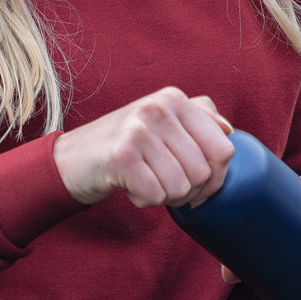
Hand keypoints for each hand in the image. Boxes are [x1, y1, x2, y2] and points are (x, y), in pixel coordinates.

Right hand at [53, 89, 234, 208]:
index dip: (217, 177)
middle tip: (165, 185)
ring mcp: (139, 129)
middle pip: (204, 173)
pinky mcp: (122, 156)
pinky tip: (131, 187)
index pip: (224, 148)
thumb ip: (198, 118)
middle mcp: (158, 108)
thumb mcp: (161, 122)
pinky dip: (145, 201)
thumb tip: (229, 130)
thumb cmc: (124, 145)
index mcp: (174, 98)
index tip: (200, 186)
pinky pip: (156, 196)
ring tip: (146, 181)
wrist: (71, 159)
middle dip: (188, 191)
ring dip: (165, 197)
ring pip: (182, 187)